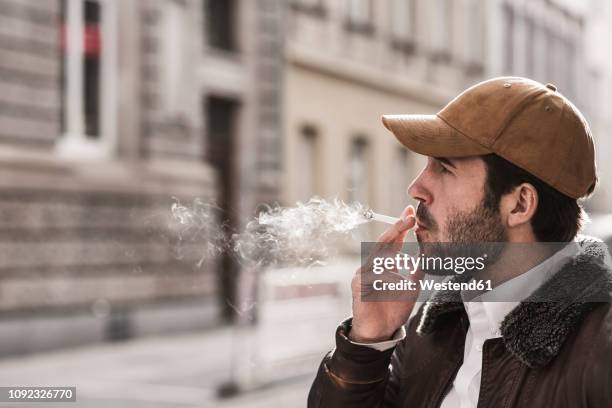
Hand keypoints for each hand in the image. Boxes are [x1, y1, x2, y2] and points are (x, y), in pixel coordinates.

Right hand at [349, 205, 422, 342]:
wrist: (379, 331)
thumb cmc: (393, 308)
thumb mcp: (411, 287)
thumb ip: (416, 272)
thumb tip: (426, 255)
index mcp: (385, 264)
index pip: (393, 241)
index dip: (401, 227)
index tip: (410, 213)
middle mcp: (372, 265)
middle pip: (383, 242)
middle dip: (396, 229)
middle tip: (409, 217)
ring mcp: (363, 274)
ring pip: (379, 258)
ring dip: (394, 254)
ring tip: (404, 252)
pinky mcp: (358, 286)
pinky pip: (373, 275)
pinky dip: (386, 275)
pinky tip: (395, 278)